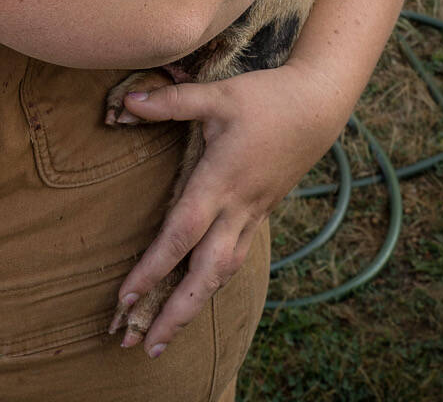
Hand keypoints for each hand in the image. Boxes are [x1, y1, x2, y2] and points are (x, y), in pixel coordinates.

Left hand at [115, 59, 347, 355]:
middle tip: (144, 347)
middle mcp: (237, 207)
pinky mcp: (259, 212)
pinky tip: (196, 295)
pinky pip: (234, 258)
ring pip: (222, 272)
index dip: (152, 268)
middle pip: (205, 273)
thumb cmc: (264, 98)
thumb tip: (127, 102)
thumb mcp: (216, 94)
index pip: (182, 233)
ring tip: (166, 335)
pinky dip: (213, 282)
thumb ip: (171, 102)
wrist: (316, 106)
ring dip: (194, 305)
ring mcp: (252, 213)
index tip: (126, 299)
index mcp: (221, 180)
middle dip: (175, 312)